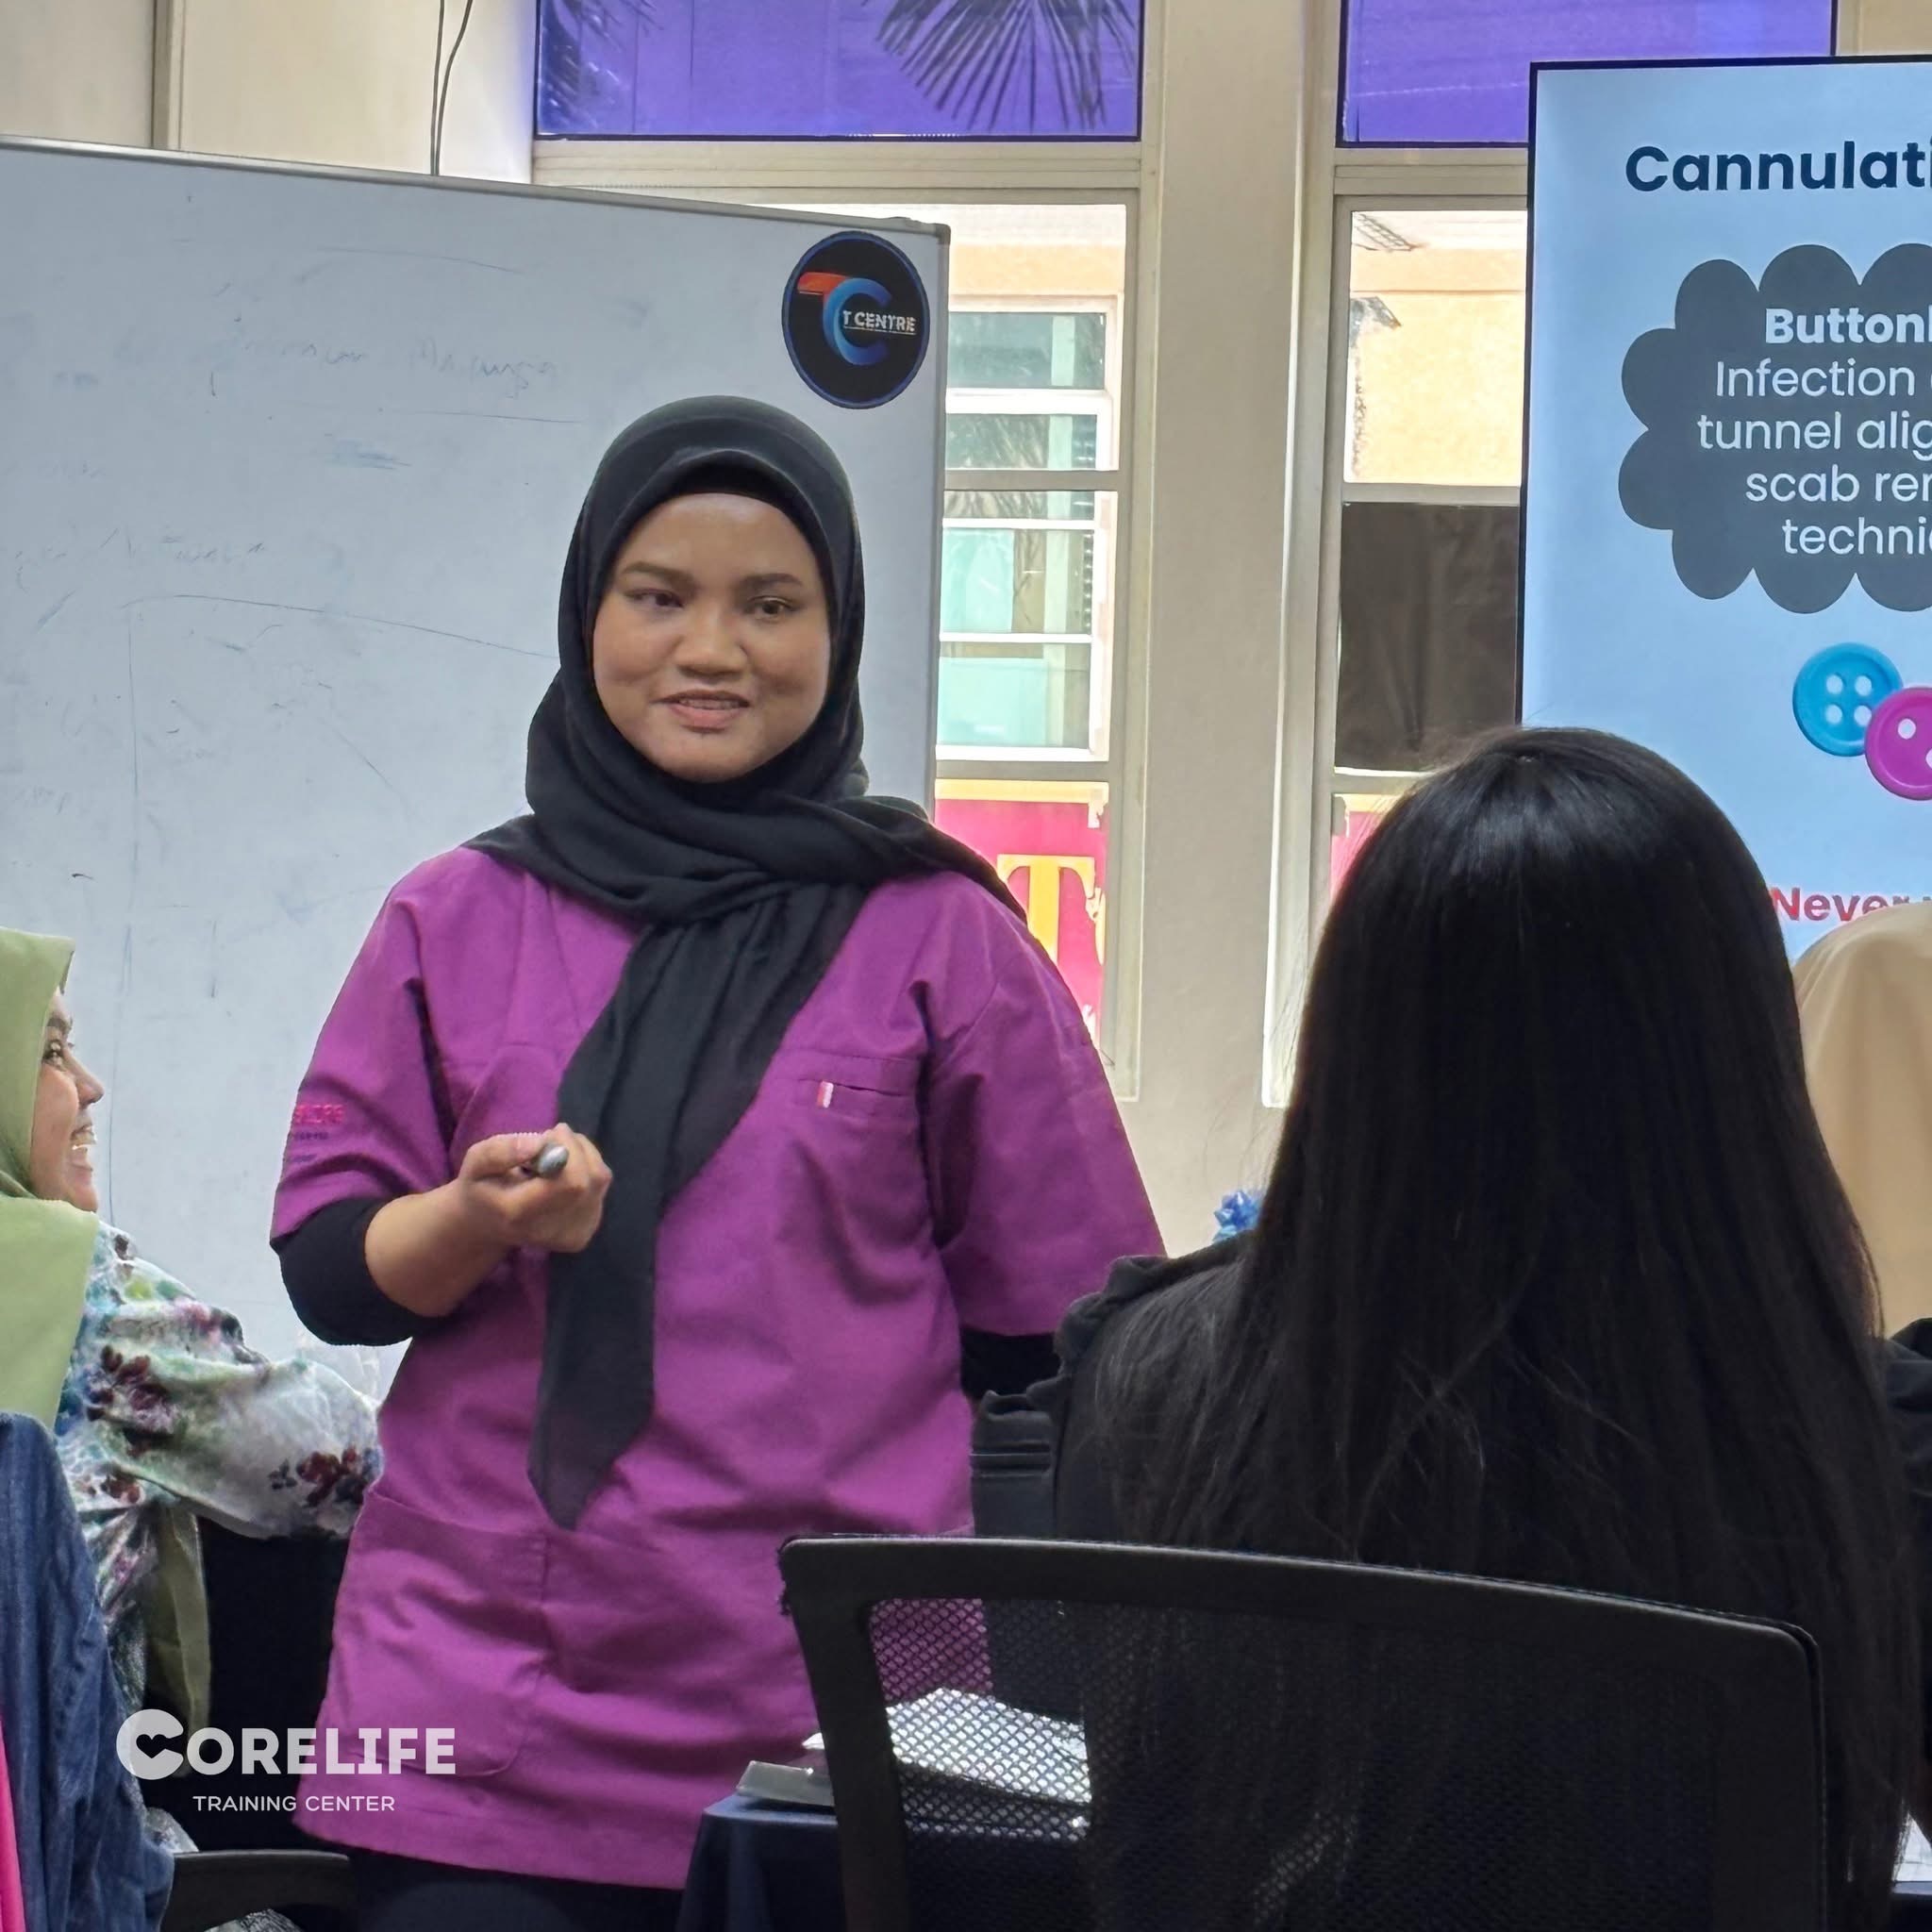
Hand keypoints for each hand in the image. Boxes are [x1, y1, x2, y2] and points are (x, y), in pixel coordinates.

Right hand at [452, 1123, 610, 1254]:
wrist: (488, 1225)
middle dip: (575, 1147)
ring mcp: (571, 1237)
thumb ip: (500, 1151)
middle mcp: (550, 1232)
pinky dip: (588, 1168)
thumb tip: (540, 1144)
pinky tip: (564, 1171)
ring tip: (554, 1155)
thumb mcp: (475, 1163)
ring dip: (582, 1155)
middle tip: (550, 1139)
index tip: (547, 1135)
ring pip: (599, 1179)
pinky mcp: (584, 1234)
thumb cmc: (482, 1188)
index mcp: (519, 1214)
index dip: (567, 1148)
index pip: (570, 1182)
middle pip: (590, 1179)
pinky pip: (601, 1186)